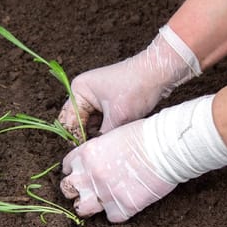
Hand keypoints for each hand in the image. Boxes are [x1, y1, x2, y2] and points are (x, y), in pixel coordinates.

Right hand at [58, 25, 200, 140]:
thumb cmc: (135, 88)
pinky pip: (99, 120)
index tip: (85, 152)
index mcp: (79, 90)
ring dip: (95, 133)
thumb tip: (95, 153)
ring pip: (89, 122)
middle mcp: (83, 92)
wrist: (157, 74)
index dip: (76, 137)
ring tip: (105, 145)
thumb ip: (102, 136)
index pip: (69, 120)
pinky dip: (104, 128)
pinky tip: (110, 137)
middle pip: (77, 121)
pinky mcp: (106, 101)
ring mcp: (94, 96)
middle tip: (95, 151)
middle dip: (85, 135)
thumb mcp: (117, 117)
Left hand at [60, 95, 226, 222]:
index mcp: (87, 153)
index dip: (74, 171)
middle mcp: (91, 174)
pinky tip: (127, 203)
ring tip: (101, 203)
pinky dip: (119, 212)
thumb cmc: (146, 136)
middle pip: (67, 189)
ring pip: (82, 209)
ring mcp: (105, 192)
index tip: (81, 174)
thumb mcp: (114, 136)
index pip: (67, 166)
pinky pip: (111, 217)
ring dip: (89, 206)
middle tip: (88, 191)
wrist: (166, 146)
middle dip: (76, 190)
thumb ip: (100, 152)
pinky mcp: (123, 206)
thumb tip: (99, 163)